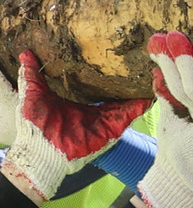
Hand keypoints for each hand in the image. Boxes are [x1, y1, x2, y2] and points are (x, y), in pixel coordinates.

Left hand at [0, 51, 150, 201]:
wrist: (40, 154)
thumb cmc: (35, 127)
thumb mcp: (33, 95)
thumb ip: (32, 75)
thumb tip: (25, 53)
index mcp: (77, 99)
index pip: (96, 81)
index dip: (105, 69)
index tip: (113, 53)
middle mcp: (94, 108)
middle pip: (116, 89)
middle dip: (127, 76)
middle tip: (138, 56)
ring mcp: (105, 117)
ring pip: (128, 99)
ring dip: (138, 87)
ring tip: (152, 69)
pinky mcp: (112, 127)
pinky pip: (131, 113)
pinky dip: (142, 103)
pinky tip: (151, 90)